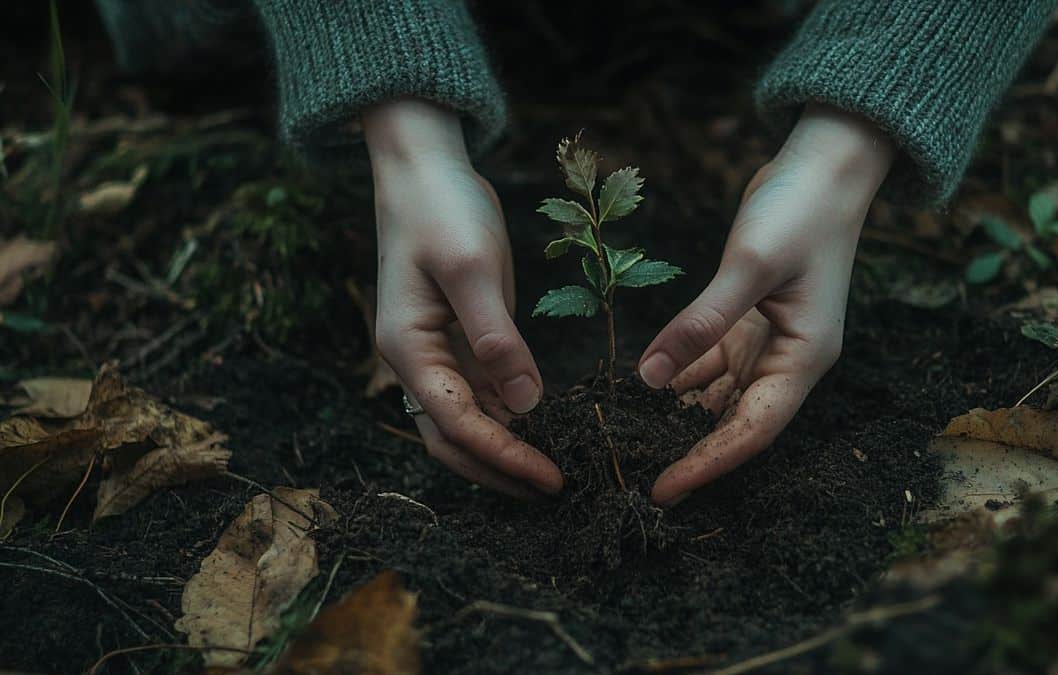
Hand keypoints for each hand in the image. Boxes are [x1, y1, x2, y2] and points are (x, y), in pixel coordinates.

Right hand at [364, 98, 561, 497]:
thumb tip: (529, 403)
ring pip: (466, 420)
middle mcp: (416, 359)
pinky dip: (509, 415)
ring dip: (504, 448)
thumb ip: (498, 337)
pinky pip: (480, 391)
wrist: (424, 167)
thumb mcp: (472, 267)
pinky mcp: (458, 336)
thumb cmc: (442, 208)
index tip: (550, 478)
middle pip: (452, 438)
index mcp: (408, 347)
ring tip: (553, 469)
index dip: (504, 455)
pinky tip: (543, 426)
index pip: (457, 423)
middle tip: (553, 490)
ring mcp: (435, 350)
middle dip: (499, 469)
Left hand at [637, 103, 895, 504]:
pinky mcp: (750, 319)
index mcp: (804, 358)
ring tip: (633, 440)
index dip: (708, 463)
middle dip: (691, 451)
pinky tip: (646, 388)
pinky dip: (681, 375)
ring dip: (682, 416)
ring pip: (720, 395)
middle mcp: (789, 359)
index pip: (752, 430)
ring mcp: (769, 340)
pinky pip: (712, 361)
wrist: (824, 165)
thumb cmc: (800, 210)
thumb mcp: (749, 266)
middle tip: (639, 479)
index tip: (665, 490)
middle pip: (736, 422)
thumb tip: (650, 377)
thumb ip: (700, 322)